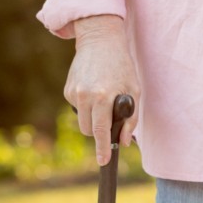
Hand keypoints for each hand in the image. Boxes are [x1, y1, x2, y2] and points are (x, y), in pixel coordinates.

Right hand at [64, 15, 141, 165]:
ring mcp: (73, 93)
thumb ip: (131, 118)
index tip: (103, 161)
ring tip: (103, 98)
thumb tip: (124, 142)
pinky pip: (77, 107)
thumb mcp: (135, 90)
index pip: (100, 131)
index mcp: (103, 97)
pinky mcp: (67, 89)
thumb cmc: (122, 66)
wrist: (100, 41)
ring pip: (81, 121)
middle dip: (98, 131)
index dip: (102, 148)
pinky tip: (94, 87)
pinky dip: (86, 105)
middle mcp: (85, 96)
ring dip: (92, 118)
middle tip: (110, 118)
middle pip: (88, 130)